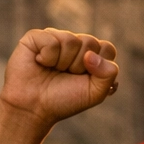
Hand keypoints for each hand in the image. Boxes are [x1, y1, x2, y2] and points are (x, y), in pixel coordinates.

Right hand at [0, 28, 119, 130]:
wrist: (35, 106)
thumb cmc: (65, 99)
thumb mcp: (95, 93)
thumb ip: (108, 74)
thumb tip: (91, 54)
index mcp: (91, 54)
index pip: (107, 48)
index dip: (99, 67)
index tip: (85, 79)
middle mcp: (74, 44)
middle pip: (91, 42)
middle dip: (80, 65)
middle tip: (67, 75)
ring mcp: (56, 37)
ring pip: (71, 40)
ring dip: (63, 62)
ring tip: (54, 70)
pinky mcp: (36, 36)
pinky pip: (51, 41)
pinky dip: (48, 57)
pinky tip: (40, 63)